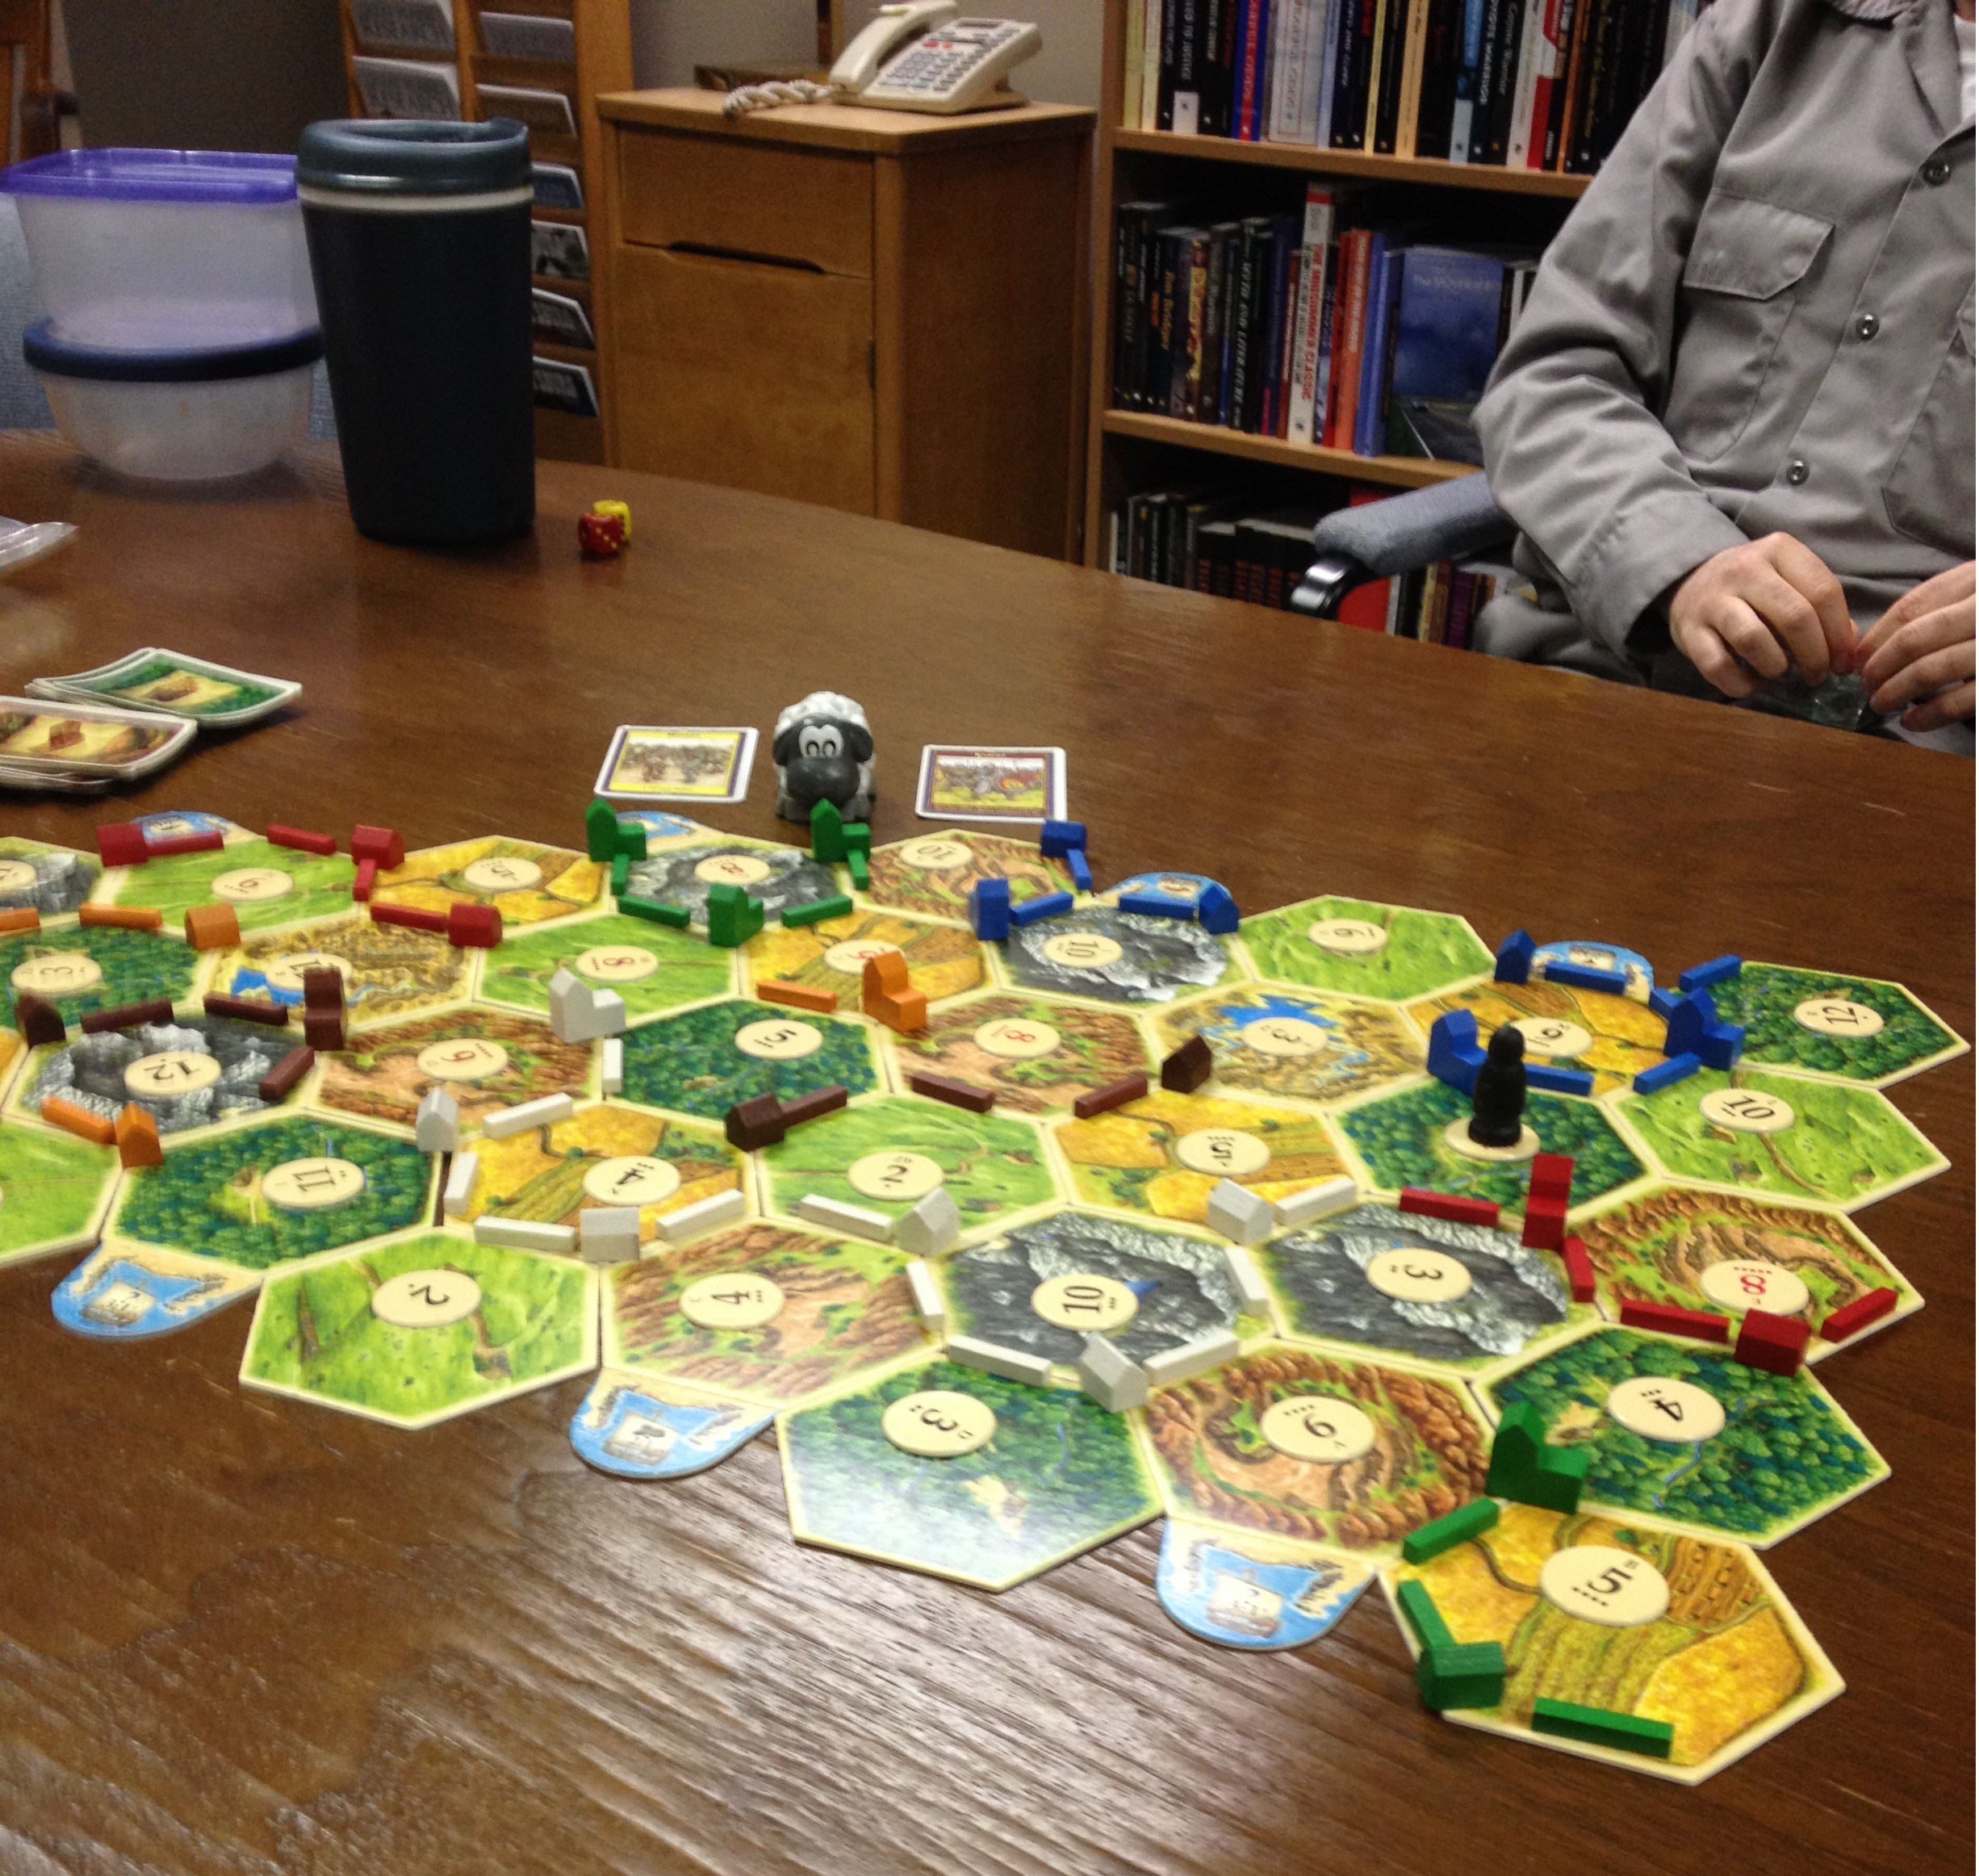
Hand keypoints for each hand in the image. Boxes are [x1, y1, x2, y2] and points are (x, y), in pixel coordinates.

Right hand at [1665, 533, 1856, 697]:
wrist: (1691, 582)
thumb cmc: (1753, 587)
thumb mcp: (1790, 581)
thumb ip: (1822, 608)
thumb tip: (1848, 650)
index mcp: (1779, 550)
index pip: (1824, 592)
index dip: (1839, 634)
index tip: (1842, 663)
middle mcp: (1745, 568)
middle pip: (1794, 616)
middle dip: (1814, 655)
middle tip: (1816, 676)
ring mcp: (1713, 598)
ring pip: (1753, 639)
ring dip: (1775, 667)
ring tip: (1779, 674)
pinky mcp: (1689, 629)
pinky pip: (1716, 664)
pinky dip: (1737, 683)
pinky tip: (1749, 687)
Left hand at [1856, 562, 1975, 732]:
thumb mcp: (1975, 596)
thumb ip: (1937, 610)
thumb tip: (1871, 646)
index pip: (1915, 606)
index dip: (1878, 635)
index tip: (1855, 658)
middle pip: (1918, 637)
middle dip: (1881, 665)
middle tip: (1865, 685)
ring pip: (1935, 668)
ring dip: (1898, 690)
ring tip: (1880, 703)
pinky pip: (1963, 699)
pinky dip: (1931, 713)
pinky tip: (1913, 721)